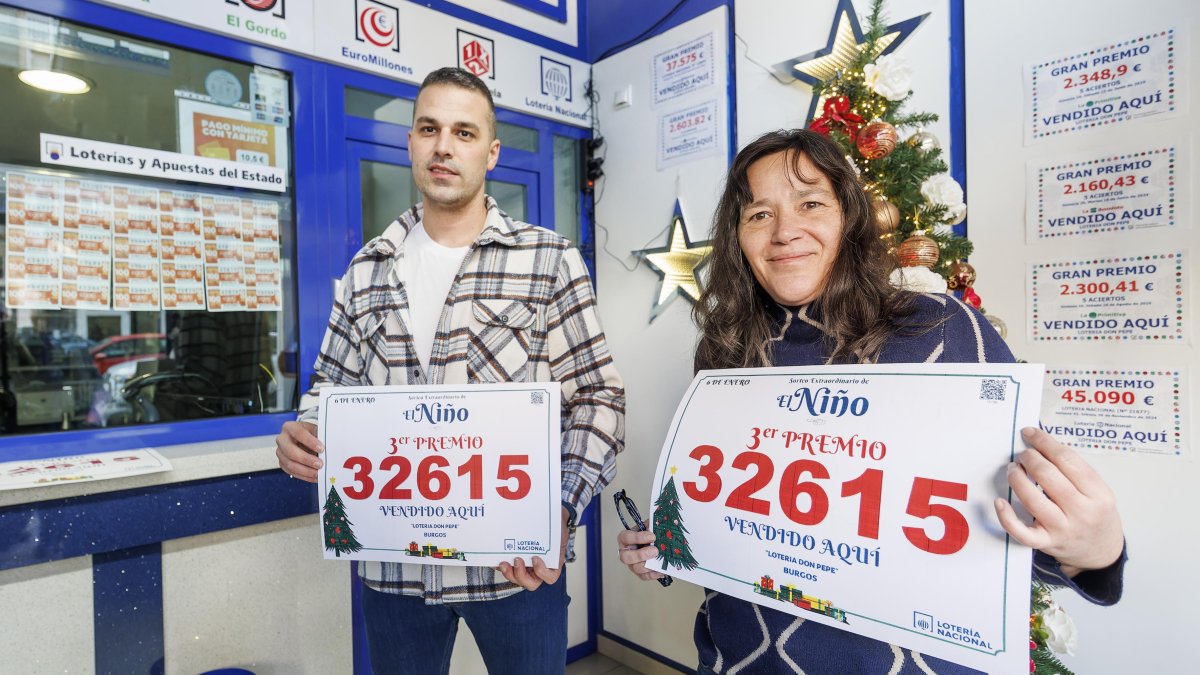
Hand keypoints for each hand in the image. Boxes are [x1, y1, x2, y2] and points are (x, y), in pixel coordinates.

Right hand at [275, 420, 323, 482]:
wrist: (301, 438)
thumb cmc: (310, 433)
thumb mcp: (314, 430)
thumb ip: (320, 436)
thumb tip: (332, 446)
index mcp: (290, 427)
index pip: (299, 433)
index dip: (310, 441)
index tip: (321, 449)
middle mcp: (282, 439)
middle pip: (291, 451)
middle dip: (306, 459)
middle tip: (320, 464)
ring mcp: (280, 452)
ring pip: (290, 464)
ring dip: (305, 471)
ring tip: (318, 473)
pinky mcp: (282, 463)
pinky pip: (291, 472)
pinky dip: (304, 476)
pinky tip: (314, 477)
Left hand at [497, 508, 568, 589]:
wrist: (549, 519)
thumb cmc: (555, 527)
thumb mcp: (560, 529)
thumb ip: (555, 532)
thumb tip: (549, 524)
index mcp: (552, 564)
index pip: (550, 577)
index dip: (542, 572)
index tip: (535, 558)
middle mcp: (538, 569)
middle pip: (530, 583)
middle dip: (521, 575)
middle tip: (517, 560)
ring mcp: (526, 568)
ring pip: (517, 579)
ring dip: (509, 573)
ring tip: (503, 562)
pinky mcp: (515, 563)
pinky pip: (507, 569)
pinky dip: (501, 567)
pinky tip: (495, 560)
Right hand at [617, 527, 666, 581]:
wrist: (653, 543)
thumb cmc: (648, 534)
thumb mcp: (649, 527)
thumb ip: (651, 525)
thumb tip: (657, 526)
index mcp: (625, 538)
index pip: (626, 537)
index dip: (638, 538)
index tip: (652, 536)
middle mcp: (625, 552)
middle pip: (626, 557)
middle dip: (641, 555)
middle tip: (655, 551)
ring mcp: (631, 564)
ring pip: (635, 568)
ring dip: (647, 566)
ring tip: (659, 561)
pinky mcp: (639, 573)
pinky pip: (644, 577)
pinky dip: (653, 575)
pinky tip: (661, 571)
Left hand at [994, 427, 1123, 576]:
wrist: (1101, 552)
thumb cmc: (1095, 515)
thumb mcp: (1098, 491)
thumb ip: (1075, 470)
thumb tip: (1041, 445)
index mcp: (1098, 494)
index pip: (1068, 460)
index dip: (1045, 442)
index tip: (1031, 434)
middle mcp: (1081, 512)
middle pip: (1048, 476)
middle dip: (1030, 458)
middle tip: (1024, 454)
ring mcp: (1062, 529)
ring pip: (1032, 500)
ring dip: (1017, 478)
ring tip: (1014, 469)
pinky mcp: (1046, 543)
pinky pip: (1021, 532)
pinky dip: (1007, 517)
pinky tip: (1000, 501)